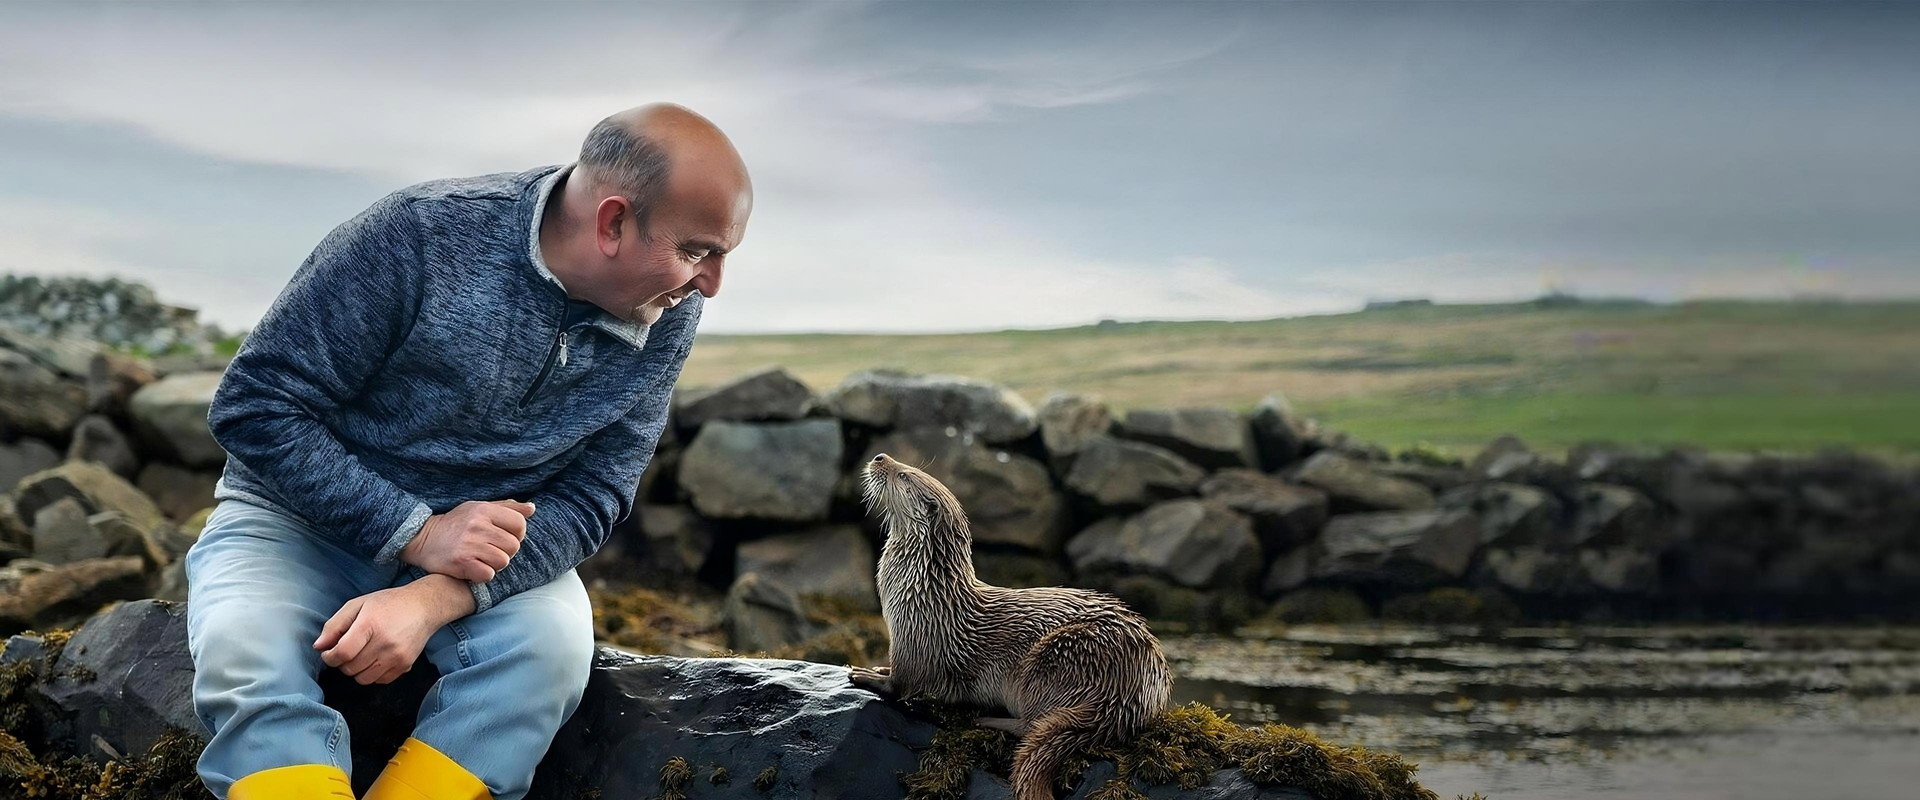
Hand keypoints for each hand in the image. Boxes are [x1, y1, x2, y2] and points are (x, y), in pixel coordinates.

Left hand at [313, 574, 475, 684]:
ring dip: (356, 670)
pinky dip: (372, 674)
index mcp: (370, 625)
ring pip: (363, 679)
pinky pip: (379, 681)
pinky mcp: (405, 666)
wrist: (425, 606)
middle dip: (341, 662)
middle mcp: (385, 643)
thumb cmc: (389, 603)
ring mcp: (397, 657)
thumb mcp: (358, 604)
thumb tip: (319, 647)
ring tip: (360, 656)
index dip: (330, 657)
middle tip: (346, 651)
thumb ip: (335, 625)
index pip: (342, 653)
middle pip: (350, 668)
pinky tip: (374, 660)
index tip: (329, 652)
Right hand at [401, 499, 533, 581]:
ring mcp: (468, 544)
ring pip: (503, 561)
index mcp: (484, 510)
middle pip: (514, 546)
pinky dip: (483, 575)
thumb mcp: (479, 508)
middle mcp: (477, 525)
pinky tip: (474, 568)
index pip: (520, 524)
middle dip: (506, 551)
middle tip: (491, 550)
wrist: (422, 538)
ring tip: (482, 559)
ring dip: (495, 564)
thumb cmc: (456, 524)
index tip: (504, 537)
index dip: (517, 534)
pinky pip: (488, 574)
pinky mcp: (460, 562)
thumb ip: (507, 508)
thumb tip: (532, 508)